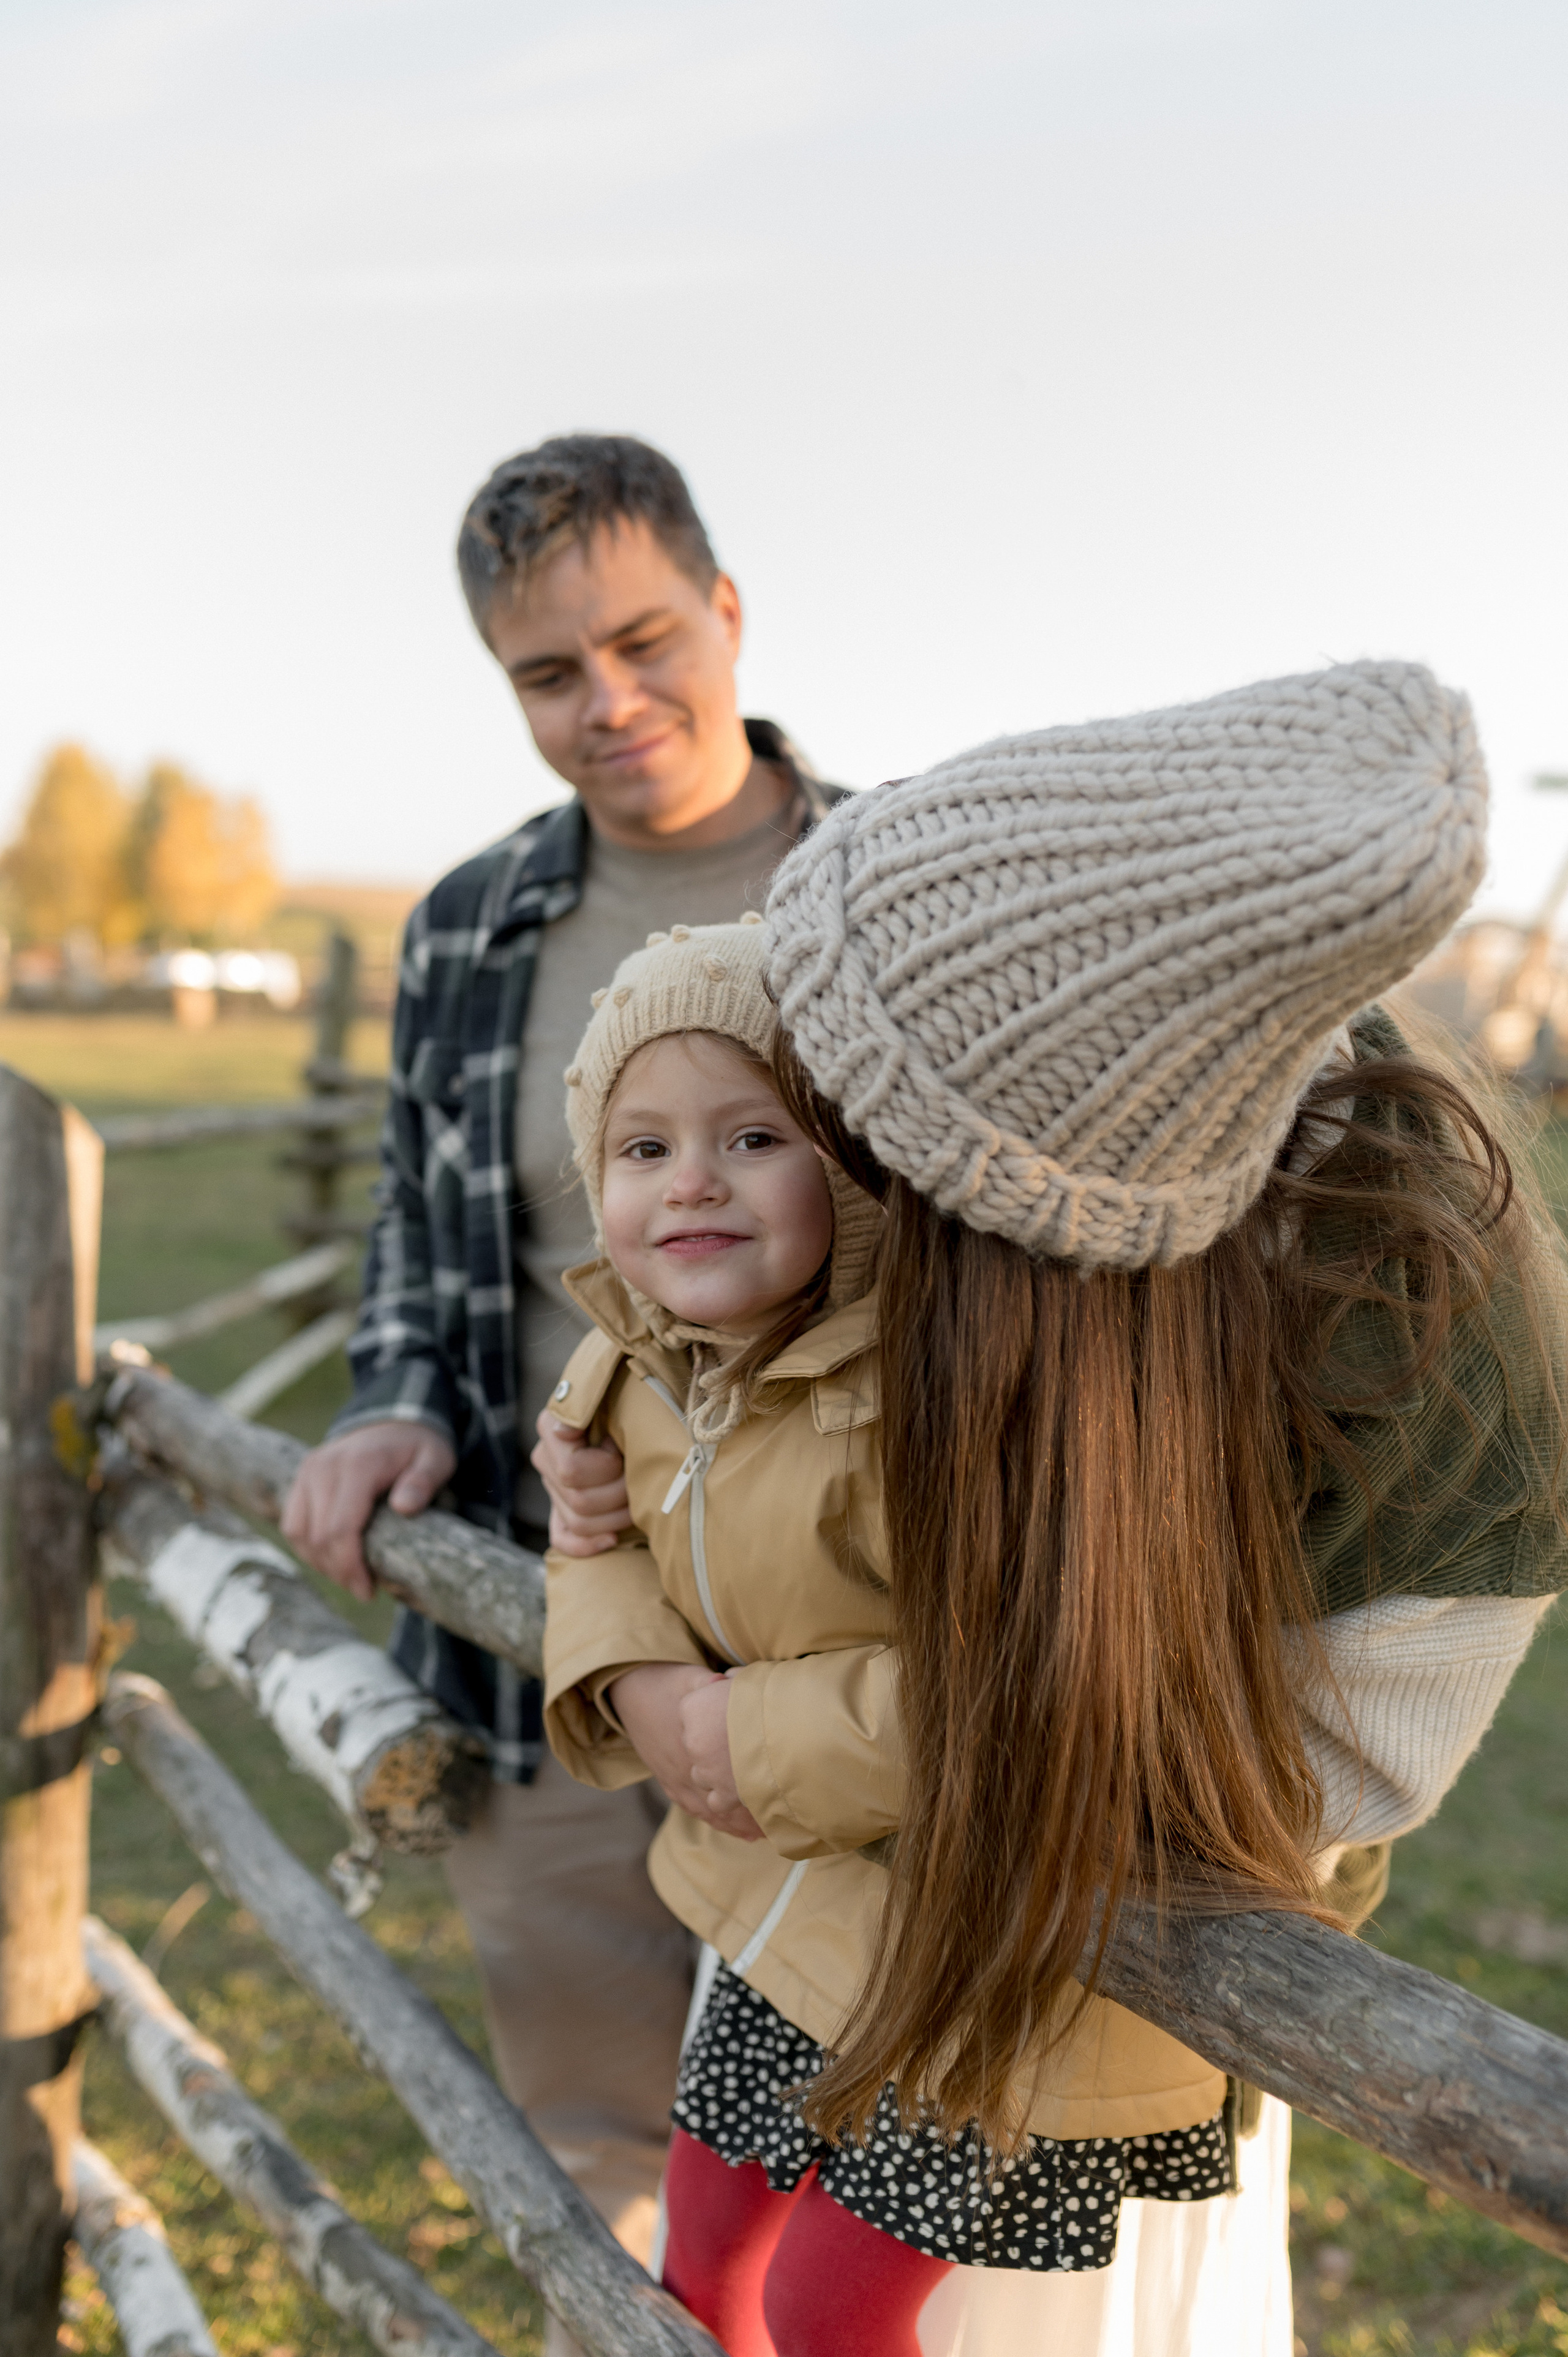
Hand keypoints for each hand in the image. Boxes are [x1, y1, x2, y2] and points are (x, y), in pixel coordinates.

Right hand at [281, 1420, 456, 1600]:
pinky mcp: (301, 1478)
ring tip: (352, 1576)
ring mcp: (308, 1471)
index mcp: (358, 1464)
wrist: (394, 1420)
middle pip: (318, 1537)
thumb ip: (423, 1481)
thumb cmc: (418, 1448)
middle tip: (366, 1590)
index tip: (369, 1591)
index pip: (340, 1528)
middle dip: (339, 1572)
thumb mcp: (435, 1460)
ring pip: (299, 1533)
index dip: (350, 1567)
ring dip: (322, 1563)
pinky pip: (293, 1524)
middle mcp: (325, 1467)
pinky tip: (334, 1559)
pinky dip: (309, 1548)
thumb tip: (404, 1507)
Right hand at [532, 1410, 630, 1556]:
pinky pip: (563, 1538)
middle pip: (580, 1500)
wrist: (632, 1405)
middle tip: (640, 1476)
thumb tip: (574, 1433)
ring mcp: (551, 1485)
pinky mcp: (560, 1509)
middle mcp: (545, 1457)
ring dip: (616, 1517)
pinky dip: (587, 1545)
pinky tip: (612, 1539)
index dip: (608, 1466)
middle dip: (619, 1493)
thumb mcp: (616, 1397)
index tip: (624, 1447)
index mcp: (552, 1427)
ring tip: (638, 1497)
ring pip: (578, 1522)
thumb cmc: (631, 1402)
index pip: (573, 1471)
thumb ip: (594, 1410)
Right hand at [608, 1664, 763, 1841]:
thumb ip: (712, 1685)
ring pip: (708, 1809)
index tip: (777, 1798)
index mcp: (694, 1745)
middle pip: (721, 1800)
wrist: (629, 1693)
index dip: (752, 1790)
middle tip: (779, 1823)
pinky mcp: (668, 1781)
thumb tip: (729, 1682)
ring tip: (760, 1834)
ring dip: (734, 1824)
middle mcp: (685, 1768)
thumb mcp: (692, 1678)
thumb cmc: (665, 1682)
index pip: (728, 1777)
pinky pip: (692, 1808)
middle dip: (750, 1814)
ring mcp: (675, 1778)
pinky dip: (714, 1821)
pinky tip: (732, 1829)